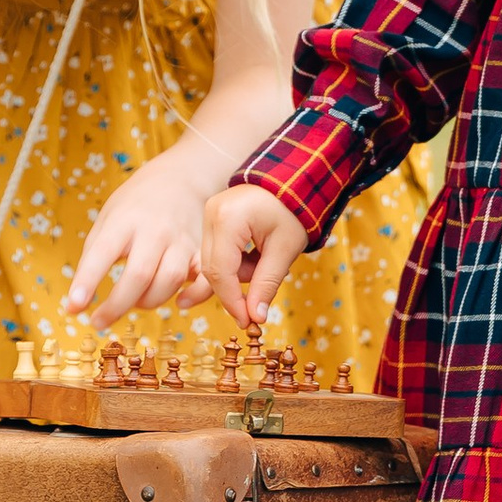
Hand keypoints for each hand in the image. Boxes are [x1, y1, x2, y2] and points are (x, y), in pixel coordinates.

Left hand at [70, 166, 210, 323]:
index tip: (73, 307)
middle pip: (139, 274)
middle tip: (98, 322)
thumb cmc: (136, 204)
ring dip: (149, 302)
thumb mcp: (107, 218)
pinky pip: (204, 281)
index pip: (103, 252)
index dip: (88, 281)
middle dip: (116, 305)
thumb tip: (78, 299)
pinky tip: (179, 302)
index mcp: (125, 220)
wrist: (181, 178)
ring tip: (134, 302)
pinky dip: (194, 297)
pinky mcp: (202, 251)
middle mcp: (155, 230)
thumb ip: (93, 255)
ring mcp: (181, 241)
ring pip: (170, 281)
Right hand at [201, 183, 307, 330]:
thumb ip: (267, 284)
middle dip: (234, 291)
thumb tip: (256, 318)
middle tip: (254, 310)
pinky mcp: (211, 218)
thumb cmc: (293, 211)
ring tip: (265, 263)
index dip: (233, 301)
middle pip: (212, 269)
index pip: (221, 271)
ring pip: (213, 262)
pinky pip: (216, 252)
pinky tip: (256, 255)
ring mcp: (208, 214)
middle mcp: (210, 214)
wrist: (292, 179)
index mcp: (228, 219)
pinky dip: (235, 263)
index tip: (247, 321)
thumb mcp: (284, 250)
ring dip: (238, 274)